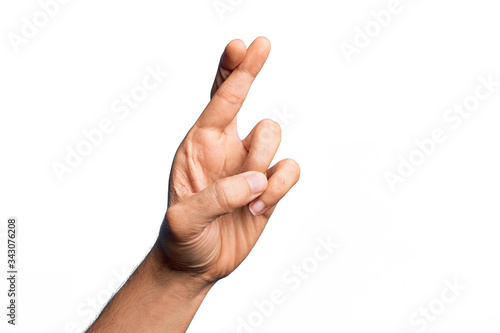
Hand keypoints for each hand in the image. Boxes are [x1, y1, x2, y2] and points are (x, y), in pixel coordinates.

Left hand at [155, 37, 299, 283]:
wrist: (197, 264)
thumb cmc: (181, 238)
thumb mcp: (183, 221)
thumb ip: (215, 198)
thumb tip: (255, 179)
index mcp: (198, 146)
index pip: (218, 100)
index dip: (233, 69)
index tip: (244, 43)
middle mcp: (227, 148)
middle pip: (249, 101)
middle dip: (252, 73)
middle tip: (262, 42)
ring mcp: (251, 166)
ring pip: (274, 134)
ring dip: (262, 162)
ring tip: (246, 196)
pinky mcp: (271, 186)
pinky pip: (291, 168)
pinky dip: (280, 186)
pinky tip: (259, 206)